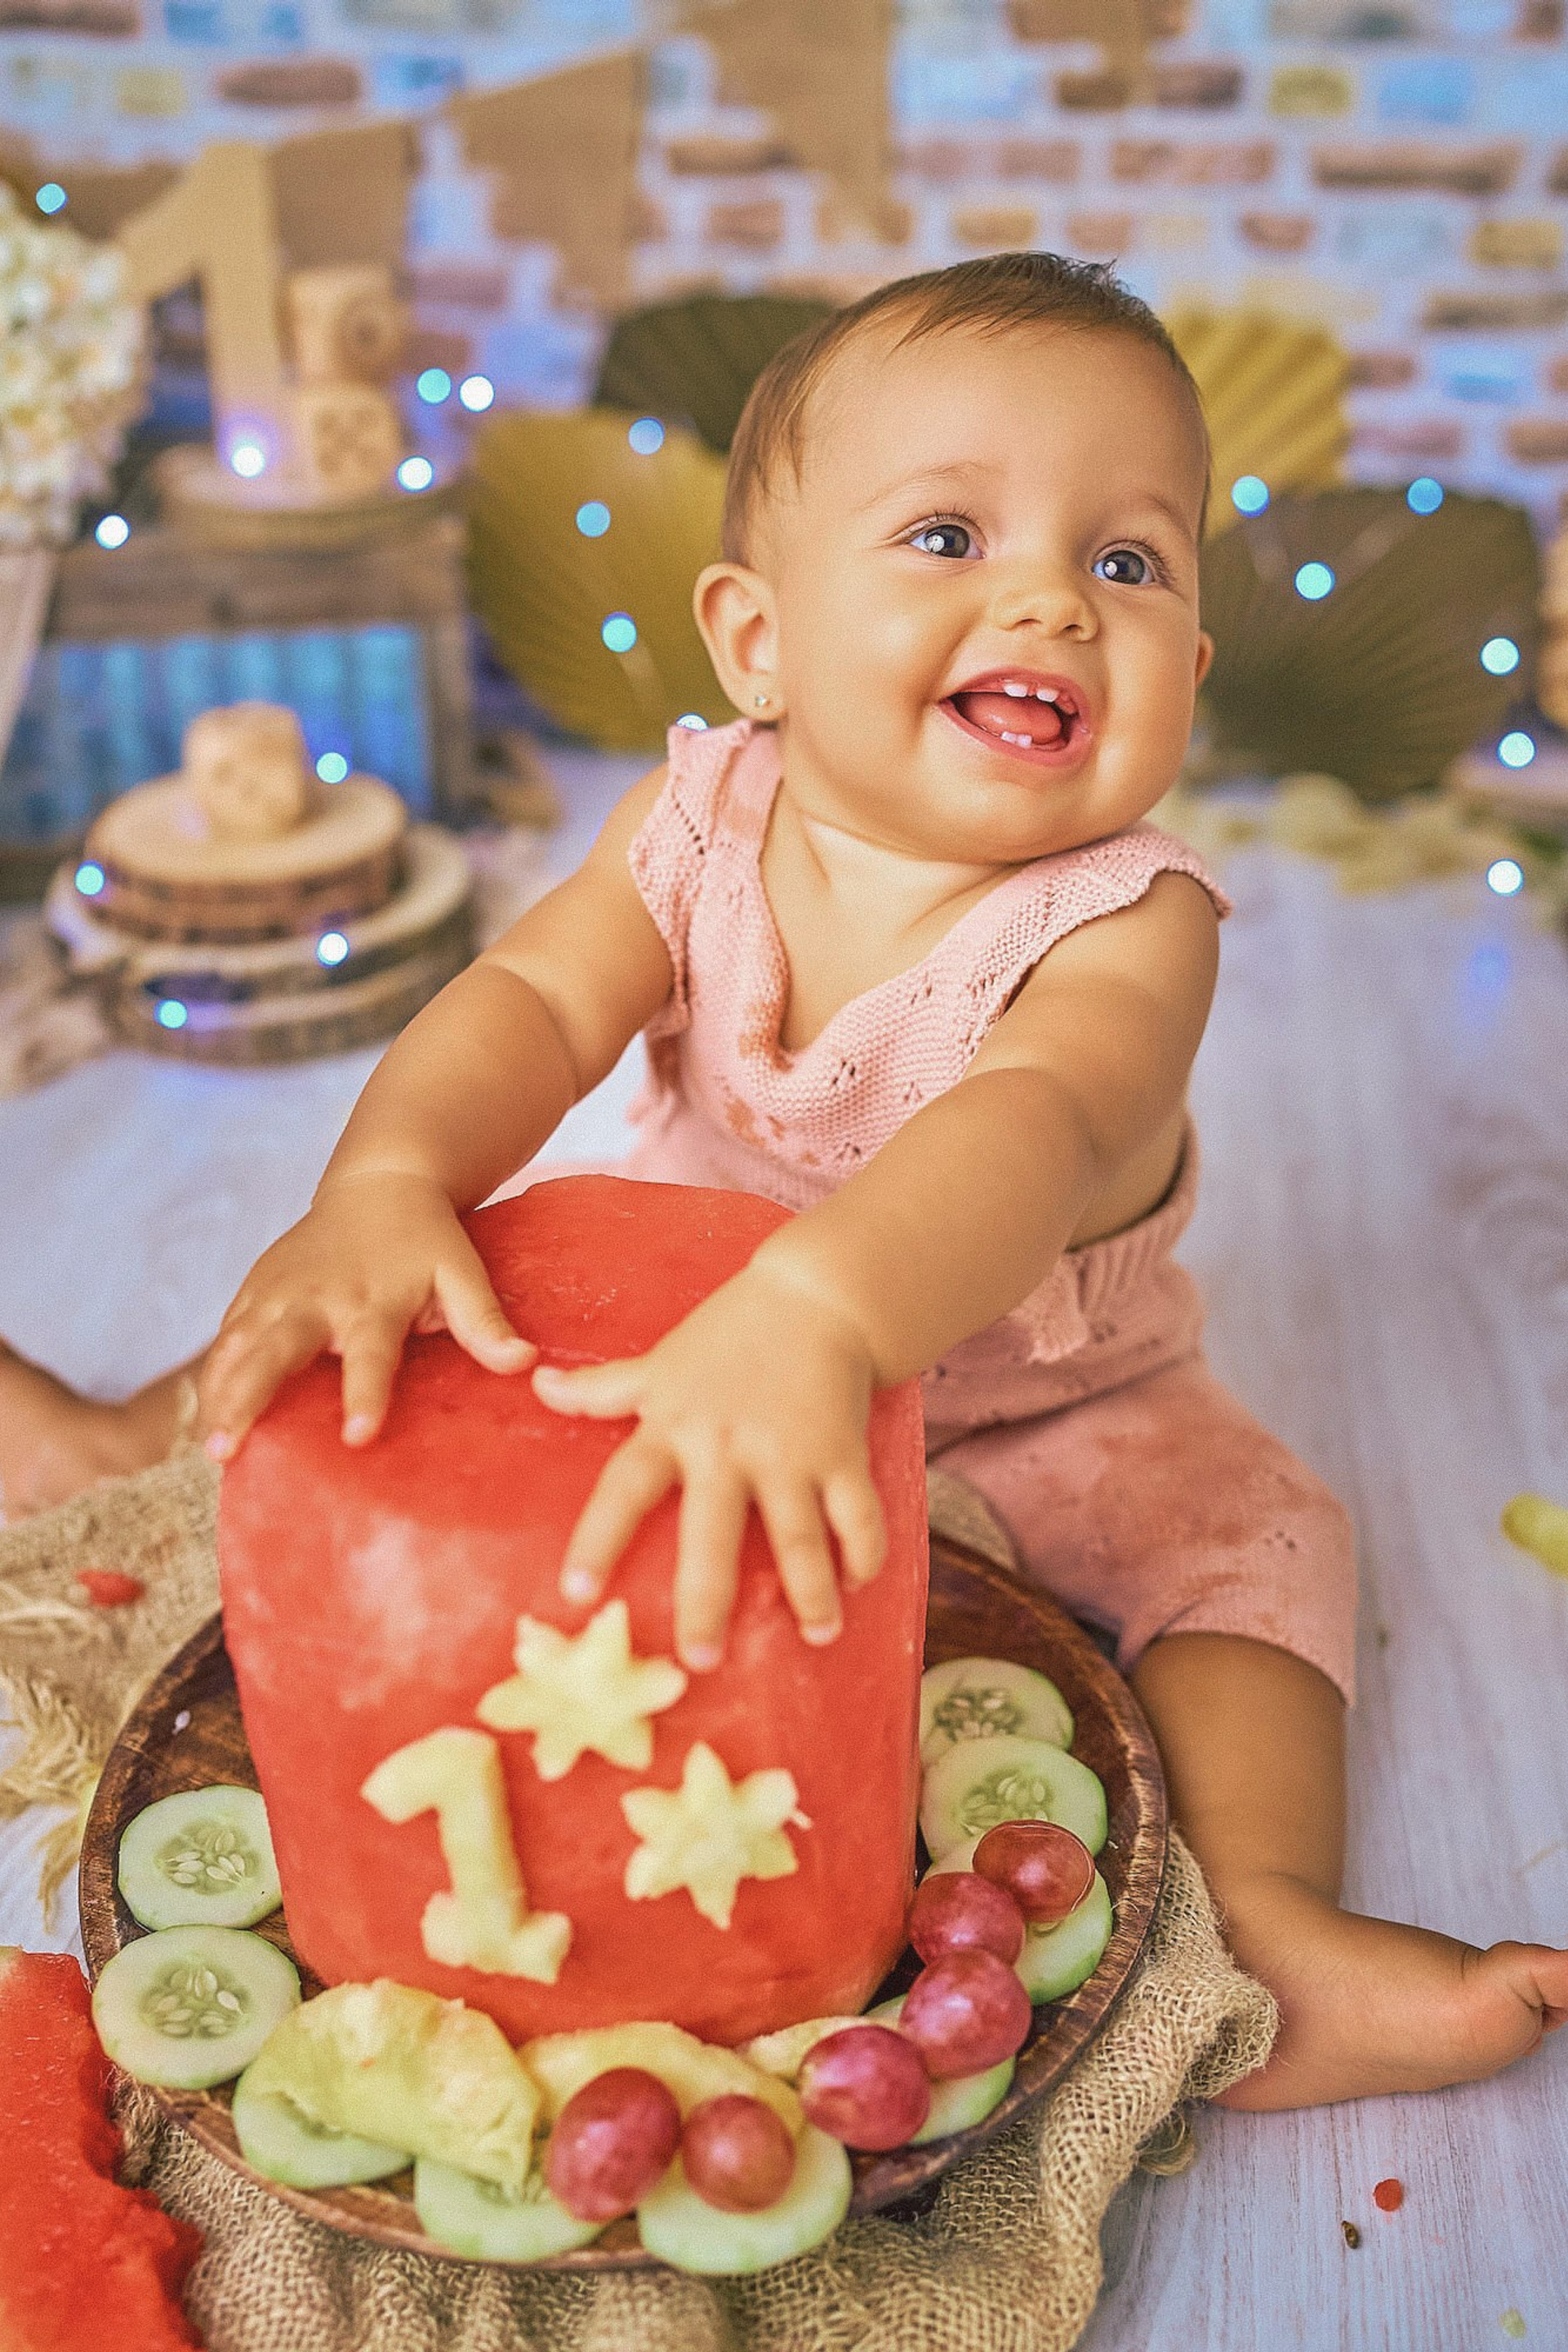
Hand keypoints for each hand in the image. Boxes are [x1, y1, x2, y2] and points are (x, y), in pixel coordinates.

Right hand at [198, 1171, 533, 1458]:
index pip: (370, 1354)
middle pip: (276, 1351)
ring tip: (211, 1448)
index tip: (357, 1435)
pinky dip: (212, 1375)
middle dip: (248, 1398)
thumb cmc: (426, 1240)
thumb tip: (523, 1363)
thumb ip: (485, 1320)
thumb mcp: (462, 1271)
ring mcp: (278, 1292)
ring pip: (237, 1346)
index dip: (365, 1393)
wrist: (380, 1182)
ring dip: (218, 1395)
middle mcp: (318, 1297)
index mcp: (373, 1299)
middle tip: (227, 1449)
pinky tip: (204, 1418)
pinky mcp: (254, 1290)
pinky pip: (225, 1336)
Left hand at [532, 1267, 887, 1671]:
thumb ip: (602, 1388)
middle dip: (707, 1598)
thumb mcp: (660, 1361)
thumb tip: (536, 1383)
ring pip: (798, 1535)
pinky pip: (858, 1513)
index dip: (598, 1538)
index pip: (625, 1487)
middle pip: (712, 1533)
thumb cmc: (728, 1334)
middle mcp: (726, 1446)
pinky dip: (863, 1551)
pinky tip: (859, 1585)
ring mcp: (789, 1453)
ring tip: (817, 1635)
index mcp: (673, 1427)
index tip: (576, 1590)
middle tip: (700, 1658)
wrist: (815, 1297)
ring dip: (809, 1590)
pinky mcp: (842, 1452)